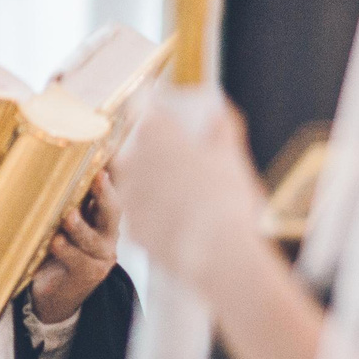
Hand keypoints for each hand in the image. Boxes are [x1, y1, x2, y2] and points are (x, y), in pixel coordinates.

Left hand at [27, 172, 120, 324]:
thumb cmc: (59, 245)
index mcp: (103, 212)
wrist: (56, 291)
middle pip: (114, 211)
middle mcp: (108, 233)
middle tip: (100, 175)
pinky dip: (66, 250)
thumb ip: (66, 194)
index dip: (117, 169)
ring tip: (68, 216)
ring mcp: (101, 255)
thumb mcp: (65, 216)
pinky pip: (78, 261)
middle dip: (106, 193)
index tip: (112, 150)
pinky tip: (56, 242)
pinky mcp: (88, 275)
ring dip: (80, 226)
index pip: (116, 187)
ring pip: (94, 239)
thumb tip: (52, 157)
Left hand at [107, 88, 270, 281]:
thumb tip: (219, 111)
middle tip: (180, 165)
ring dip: (151, 184)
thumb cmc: (226, 196)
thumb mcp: (230, 156)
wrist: (216, 248)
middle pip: (136, 147)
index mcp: (155, 133)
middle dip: (154, 153)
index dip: (155, 114)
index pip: (143, 110)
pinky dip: (153, 215)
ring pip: (134, 182)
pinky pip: (139, 213)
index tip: (166, 120)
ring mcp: (128, 194)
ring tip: (181, 196)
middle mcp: (133, 159)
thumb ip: (222, 129)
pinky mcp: (130, 225)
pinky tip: (177, 221)